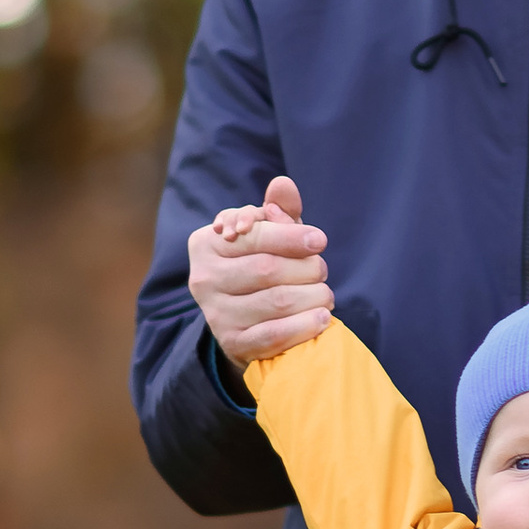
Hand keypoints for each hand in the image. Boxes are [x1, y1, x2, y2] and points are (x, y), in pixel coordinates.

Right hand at [189, 172, 331, 371]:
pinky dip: (305, 325)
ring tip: (325, 294)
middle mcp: (203, 279)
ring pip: (276, 301)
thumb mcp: (269, 237)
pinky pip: (275, 334)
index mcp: (205, 244)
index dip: (290, 236)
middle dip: (306, 268)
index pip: (252, 236)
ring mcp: (216, 315)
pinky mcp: (233, 344)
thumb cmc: (261, 267)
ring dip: (313, 296)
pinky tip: (323, 318)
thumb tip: (283, 184)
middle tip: (322, 270)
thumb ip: (279, 211)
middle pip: (267, 269)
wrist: (247, 324)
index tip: (320, 239)